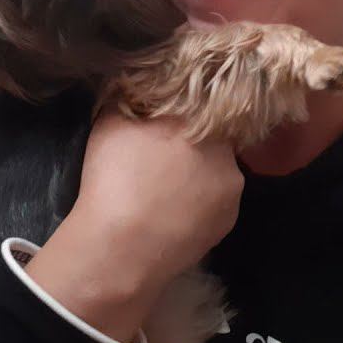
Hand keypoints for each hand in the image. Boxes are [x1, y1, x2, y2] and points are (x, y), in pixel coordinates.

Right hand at [25, 112, 243, 342]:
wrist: (121, 246)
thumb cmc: (114, 178)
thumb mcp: (109, 122)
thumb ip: (129, 101)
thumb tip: (136, 95)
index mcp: (200, 121)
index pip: (198, 109)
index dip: (177, 120)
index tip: (159, 131)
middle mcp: (226, 151)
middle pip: (210, 141)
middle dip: (190, 147)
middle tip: (161, 160)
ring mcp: (232, 189)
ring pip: (215, 173)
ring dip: (197, 177)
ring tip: (166, 192)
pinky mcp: (229, 222)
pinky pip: (215, 203)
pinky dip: (199, 205)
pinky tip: (174, 213)